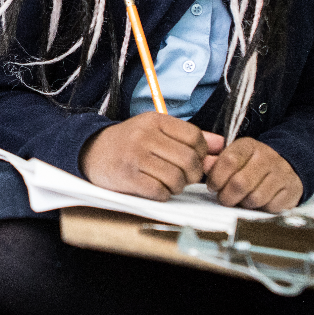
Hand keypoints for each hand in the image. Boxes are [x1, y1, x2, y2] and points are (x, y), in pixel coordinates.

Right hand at [79, 113, 223, 200]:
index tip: (193, 160)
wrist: (92, 151)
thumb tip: (221, 144)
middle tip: (184, 177)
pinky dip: (163, 194)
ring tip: (169, 183)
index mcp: (155, 120)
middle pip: (189, 160)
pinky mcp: (128, 176)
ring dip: (178, 186)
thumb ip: (189, 136)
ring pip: (176, 178)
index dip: (201, 154)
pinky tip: (156, 189)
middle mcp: (145, 135)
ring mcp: (135, 156)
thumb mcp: (156, 131)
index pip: (195, 137)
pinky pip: (159, 191)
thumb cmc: (129, 142)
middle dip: (192, 174)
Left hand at [204, 137, 302, 211]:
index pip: (228, 161)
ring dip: (243, 203)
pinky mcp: (291, 190)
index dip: (216, 177)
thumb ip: (217, 161)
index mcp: (249, 146)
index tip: (212, 185)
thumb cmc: (254, 163)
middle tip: (224, 198)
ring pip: (255, 198)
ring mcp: (281, 173)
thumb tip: (204, 166)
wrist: (288, 163)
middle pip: (240, 183)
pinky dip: (261, 209)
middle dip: (227, 196)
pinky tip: (258, 201)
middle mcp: (267, 157)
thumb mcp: (235, 155)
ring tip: (241, 199)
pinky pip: (271, 207)